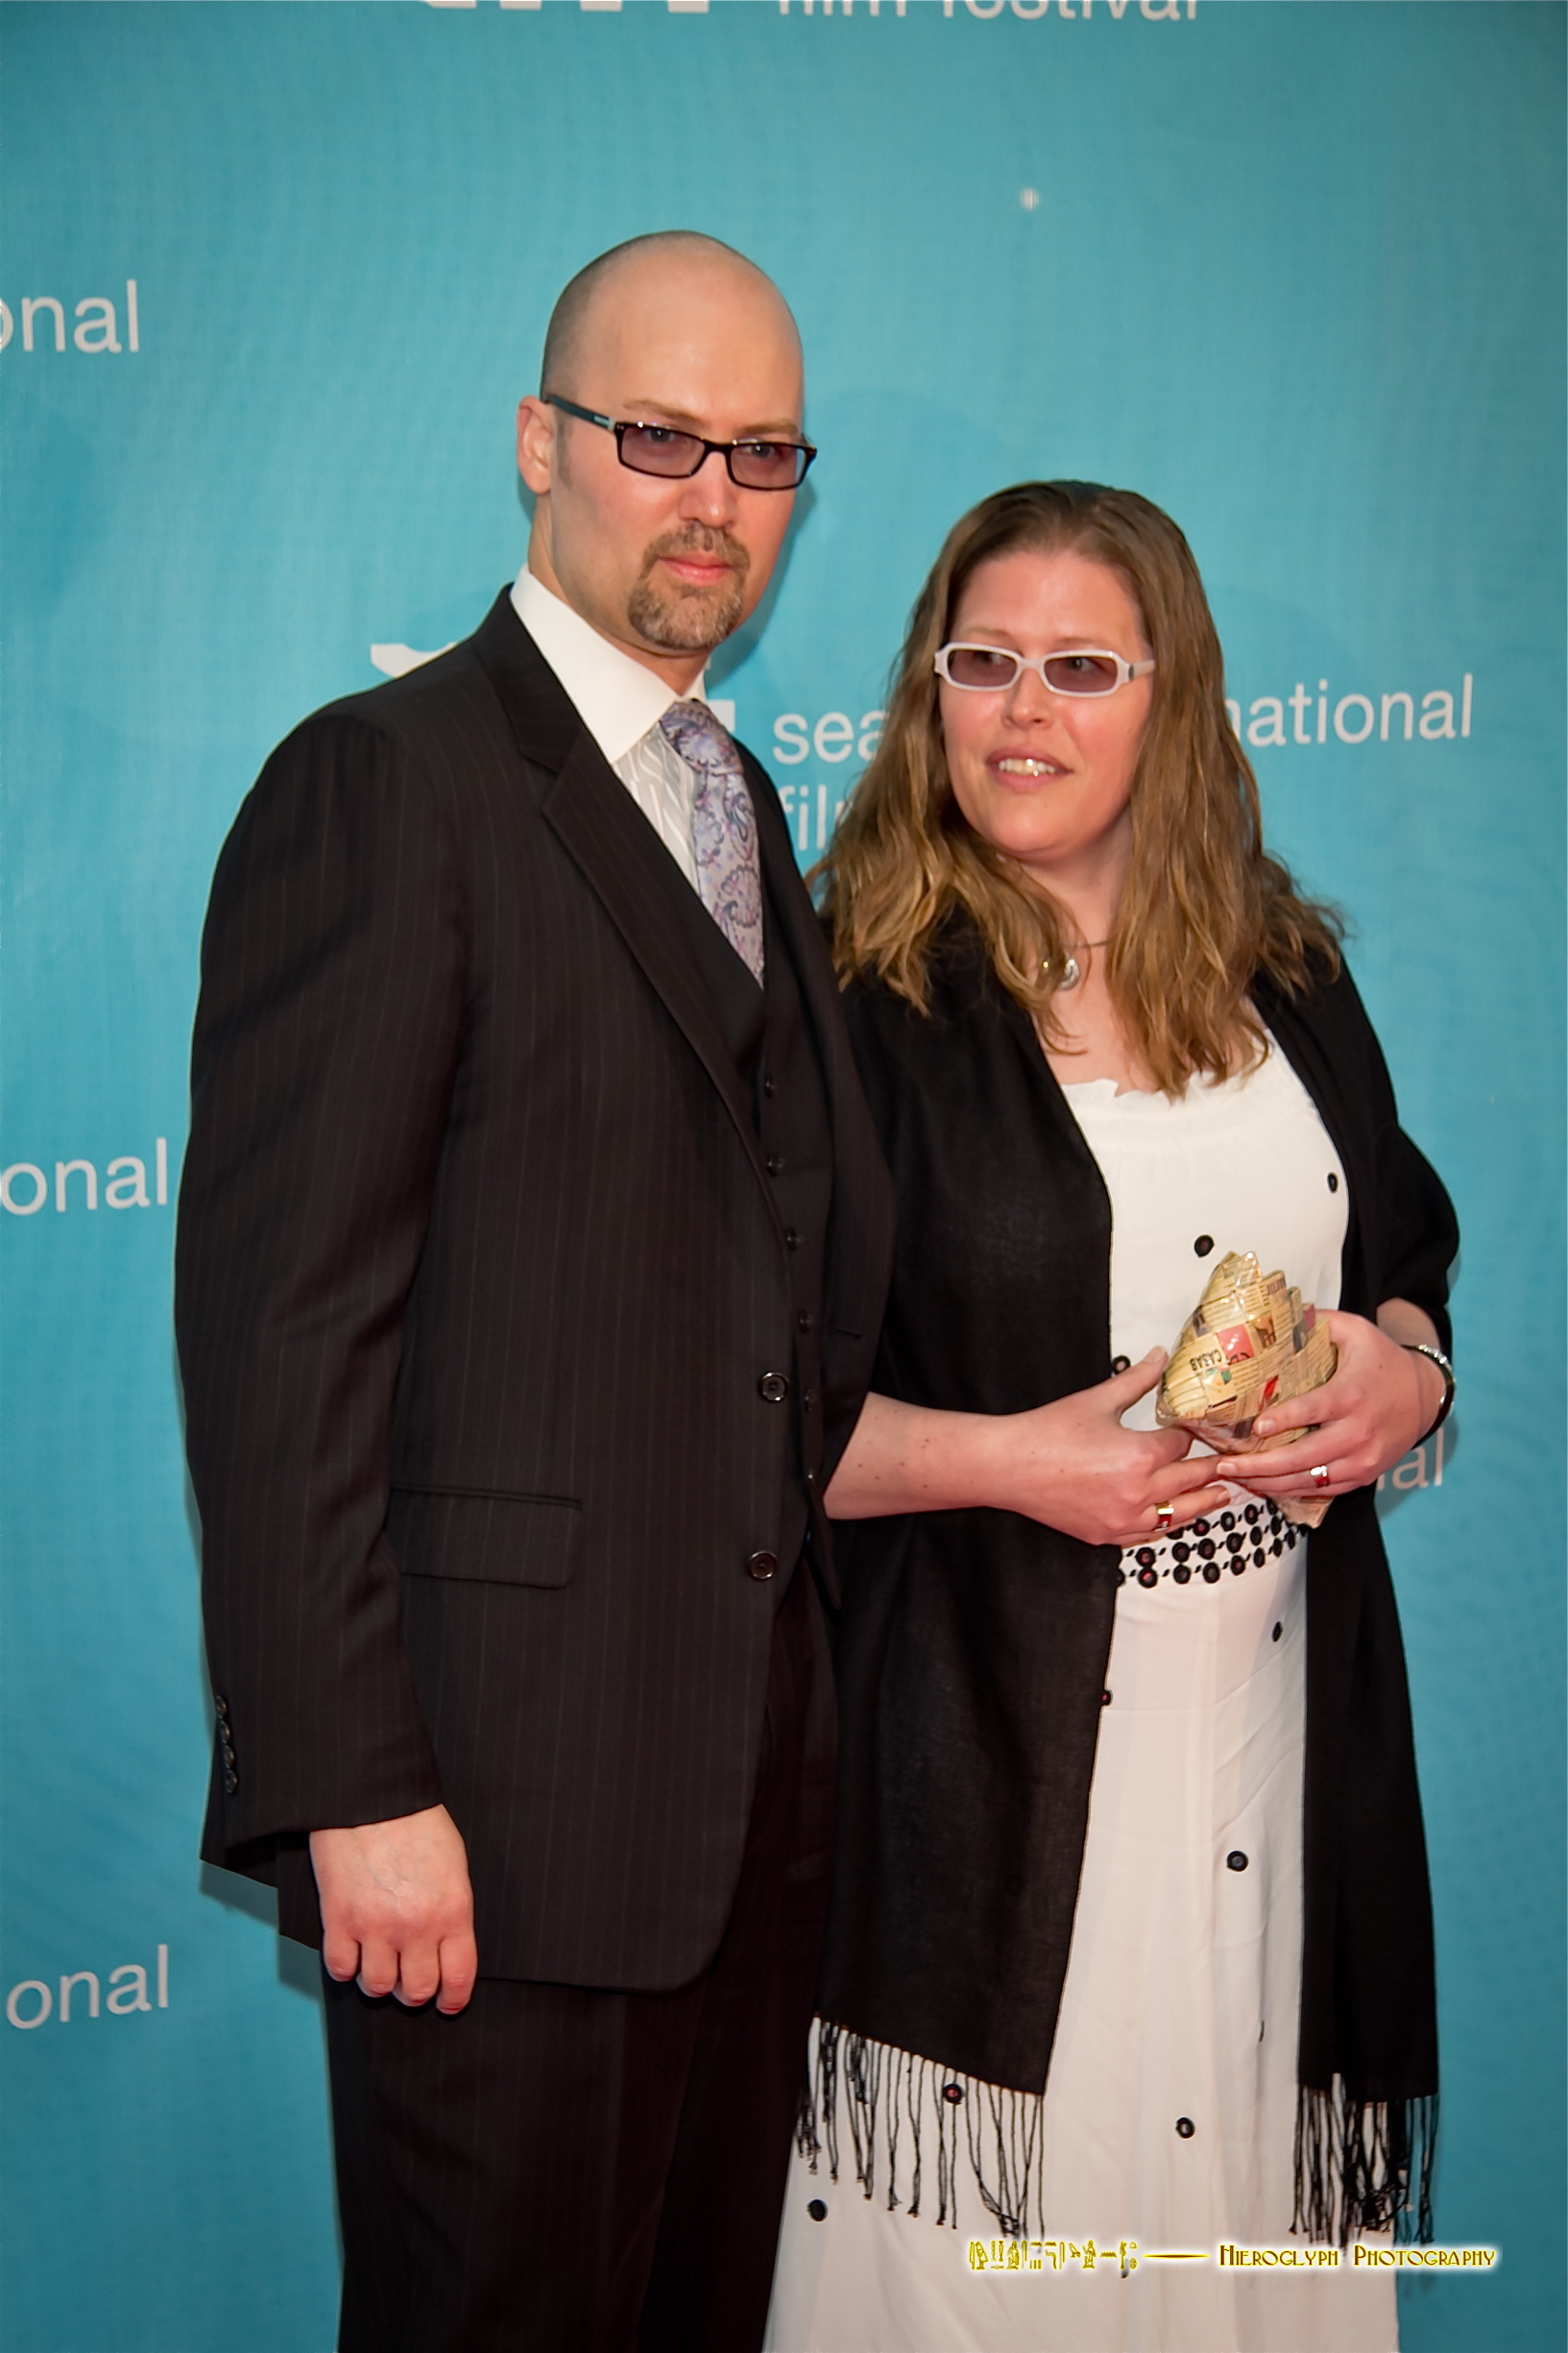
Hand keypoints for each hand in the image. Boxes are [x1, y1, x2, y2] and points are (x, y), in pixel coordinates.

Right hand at [310, 1804, 476, 2013]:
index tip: (446, 2004)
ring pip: (377, 1987)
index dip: (452, 1999)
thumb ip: (452, 1909)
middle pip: (417, 1990)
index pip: (457, 1978)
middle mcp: (415, 1927)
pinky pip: (341, 1969)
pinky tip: (352, 1952)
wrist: (371, 1796)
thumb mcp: (454, 1864)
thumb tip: (447, 1945)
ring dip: (379, 1982)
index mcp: (451, 1911)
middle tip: (409, 1979)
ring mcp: (374, 1926)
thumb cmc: (416, 1822)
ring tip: (378, 1964)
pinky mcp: (338, 1919)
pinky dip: (346, 1968)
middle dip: (415, 1991)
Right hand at [985, 1349, 1230, 1546]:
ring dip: (1202, 1503)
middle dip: (1211, 1470)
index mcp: (1140, 1455)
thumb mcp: (1096, 1399)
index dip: (1191, 1434)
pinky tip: (1177, 1517)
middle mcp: (1139, 1493)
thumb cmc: (1049, 1432)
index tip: (1200, 1430)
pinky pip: (1151, 1534)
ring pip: (1180, 1515)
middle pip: (1192, 1480)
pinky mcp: (1109, 1536)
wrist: (1009, 1467)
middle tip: (1232, 1465)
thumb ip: (1136, 1379)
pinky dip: (1169, 1524)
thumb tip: (1160, 1355)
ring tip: (1220, 1496)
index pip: (1182, 1444)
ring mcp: (1124, 1519)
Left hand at [1214, 1309, 1444, 1502]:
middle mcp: (1359, 1431)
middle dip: (1261, 1465)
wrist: (1424, 1396)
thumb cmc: (1381, 1360)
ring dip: (1269, 1482)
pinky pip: (1324, 1491)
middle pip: (1305, 1457)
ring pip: (1310, 1480)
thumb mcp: (1355, 1330)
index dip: (1286, 1420)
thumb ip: (1317, 1321)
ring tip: (1235, 1477)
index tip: (1256, 1427)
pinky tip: (1264, 1485)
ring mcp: (1363, 1459)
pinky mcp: (1364, 1475)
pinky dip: (1291, 1490)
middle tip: (1224, 1464)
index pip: (1315, 1410)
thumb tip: (1274, 1313)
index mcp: (1353, 1394)